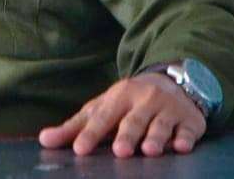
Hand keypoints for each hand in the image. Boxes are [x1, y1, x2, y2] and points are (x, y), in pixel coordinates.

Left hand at [39, 73, 206, 157]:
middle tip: (120, 151)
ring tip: (149, 150)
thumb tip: (44, 139)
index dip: (91, 134)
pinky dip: (184, 138)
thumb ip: (76, 126)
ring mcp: (167, 110)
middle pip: (132, 121)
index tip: (79, 149)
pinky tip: (181, 146)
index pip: (102, 117)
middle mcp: (143, 101)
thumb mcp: (102, 107)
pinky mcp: (189, 121)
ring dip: (155, 137)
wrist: (172, 81)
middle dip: (126, 135)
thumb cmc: (128, 102)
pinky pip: (188, 130)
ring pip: (160, 125)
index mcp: (118, 97)